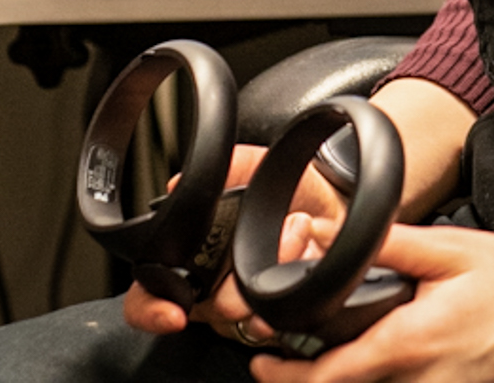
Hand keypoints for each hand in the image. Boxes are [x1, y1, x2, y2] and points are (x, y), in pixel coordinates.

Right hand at [120, 144, 345, 339]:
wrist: (342, 206)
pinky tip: (301, 273)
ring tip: (298, 235)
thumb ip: (222, 167)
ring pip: (238, 317)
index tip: (174, 312)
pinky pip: (270, 327)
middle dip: (230, 288)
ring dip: (265, 282)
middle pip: (201, 308)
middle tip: (257, 247)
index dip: (151, 308)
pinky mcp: (277, 318)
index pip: (151, 291)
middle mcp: (214, 285)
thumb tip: (177, 184)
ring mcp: (245, 305)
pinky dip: (286, 305)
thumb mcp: (258, 166)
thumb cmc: (293, 190)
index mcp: (197, 251)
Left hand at [246, 223, 493, 382]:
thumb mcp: (455, 250)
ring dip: (346, 374)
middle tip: (282, 354)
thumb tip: (334, 231)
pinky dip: (383, 375)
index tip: (262, 360)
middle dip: (309, 375)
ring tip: (327, 345)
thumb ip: (391, 244)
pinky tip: (383, 350)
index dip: (287, 373)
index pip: (330, 375)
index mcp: (412, 344)